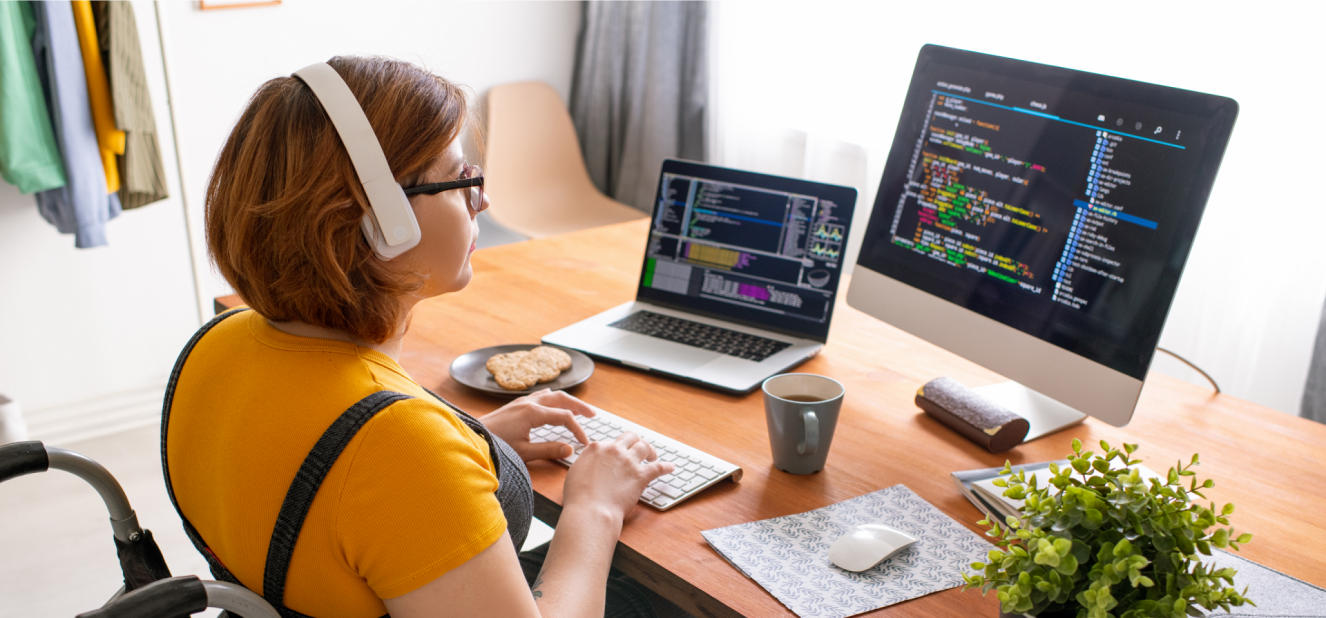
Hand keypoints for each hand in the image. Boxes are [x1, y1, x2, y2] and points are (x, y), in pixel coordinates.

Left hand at [479, 389, 593, 462]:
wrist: (472, 438)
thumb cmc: (495, 447)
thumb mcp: (524, 453)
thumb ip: (549, 450)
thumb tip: (570, 449)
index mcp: (533, 413)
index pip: (565, 417)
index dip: (578, 429)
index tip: (584, 442)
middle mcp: (529, 403)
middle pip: (562, 399)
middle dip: (579, 406)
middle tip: (592, 414)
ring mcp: (521, 402)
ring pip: (551, 395)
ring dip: (567, 400)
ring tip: (578, 408)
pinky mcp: (516, 405)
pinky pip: (540, 396)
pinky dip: (553, 398)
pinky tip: (554, 402)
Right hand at [562, 431, 673, 521]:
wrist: (591, 510)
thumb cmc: (579, 498)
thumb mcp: (575, 473)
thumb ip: (586, 463)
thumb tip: (590, 463)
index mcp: (596, 448)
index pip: (610, 442)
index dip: (615, 449)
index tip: (618, 455)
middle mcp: (614, 450)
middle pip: (630, 438)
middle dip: (635, 441)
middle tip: (638, 449)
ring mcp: (628, 462)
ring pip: (644, 447)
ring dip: (650, 450)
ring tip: (652, 456)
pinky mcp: (641, 475)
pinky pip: (658, 467)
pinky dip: (666, 466)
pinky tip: (670, 468)